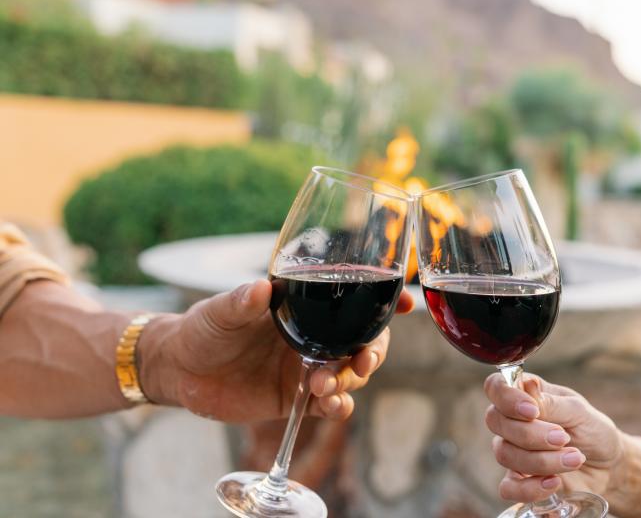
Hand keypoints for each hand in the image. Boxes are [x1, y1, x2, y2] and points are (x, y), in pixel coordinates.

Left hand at [141, 279, 413, 422]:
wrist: (179, 371)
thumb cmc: (201, 329)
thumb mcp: (219, 311)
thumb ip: (240, 302)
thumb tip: (260, 290)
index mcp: (303, 308)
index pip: (351, 300)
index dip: (384, 301)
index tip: (406, 302)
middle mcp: (314, 336)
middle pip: (363, 340)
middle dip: (374, 349)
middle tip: (363, 361)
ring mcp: (308, 367)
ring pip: (350, 373)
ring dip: (349, 380)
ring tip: (325, 387)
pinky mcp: (296, 398)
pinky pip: (329, 402)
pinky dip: (338, 405)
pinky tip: (330, 405)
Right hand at [484, 372, 622, 501]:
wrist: (608, 466)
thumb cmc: (592, 430)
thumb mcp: (579, 411)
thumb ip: (551, 403)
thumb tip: (527, 389)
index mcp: (525, 395)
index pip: (496, 387)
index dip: (506, 398)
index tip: (532, 412)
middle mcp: (512, 421)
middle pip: (496, 422)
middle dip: (530, 434)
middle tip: (563, 438)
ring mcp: (512, 451)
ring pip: (504, 454)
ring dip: (541, 460)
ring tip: (574, 459)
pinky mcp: (519, 480)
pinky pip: (508, 488)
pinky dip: (530, 488)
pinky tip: (554, 482)